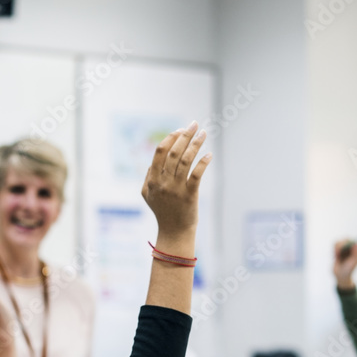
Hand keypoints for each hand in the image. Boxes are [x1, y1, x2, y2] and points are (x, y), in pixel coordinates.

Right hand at [141, 122, 211, 249]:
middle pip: (174, 152)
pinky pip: (197, 174)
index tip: (180, 129)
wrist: (174, 232)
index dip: (170, 138)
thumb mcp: (148, 195)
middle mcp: (163, 183)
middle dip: (184, 135)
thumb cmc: (162, 211)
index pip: (160, 152)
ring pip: (186, 160)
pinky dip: (203, 162)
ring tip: (204, 133)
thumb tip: (153, 160)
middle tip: (194, 124)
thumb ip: (148, 176)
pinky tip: (209, 154)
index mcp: (152, 180)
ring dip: (196, 144)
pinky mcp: (189, 195)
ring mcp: (176, 189)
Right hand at [333, 220, 356, 290]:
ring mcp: (347, 247)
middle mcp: (355, 247)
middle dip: (342, 246)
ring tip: (336, 256)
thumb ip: (356, 254)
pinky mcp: (340, 248)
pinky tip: (335, 256)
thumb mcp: (352, 263)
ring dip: (337, 249)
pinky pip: (335, 243)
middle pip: (348, 239)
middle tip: (338, 254)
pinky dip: (333, 249)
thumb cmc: (348, 271)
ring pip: (341, 241)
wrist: (340, 275)